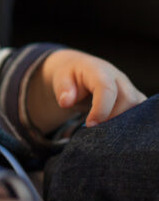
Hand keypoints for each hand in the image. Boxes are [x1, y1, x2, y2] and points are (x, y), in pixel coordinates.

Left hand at [27, 49, 145, 132]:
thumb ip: (63, 89)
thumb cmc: (69, 77)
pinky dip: (130, 124)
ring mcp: (129, 87)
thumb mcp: (59, 78)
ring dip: (123, 123)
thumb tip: (66, 102)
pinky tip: (114, 130)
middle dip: (113, 118)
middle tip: (96, 129)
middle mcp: (118, 78)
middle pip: (128, 99)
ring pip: (139, 107)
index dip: (101, 109)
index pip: (106, 88)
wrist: (78, 70)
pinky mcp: (134, 98)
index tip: (90, 124)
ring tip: (104, 130)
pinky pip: (142, 112)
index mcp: (98, 70)